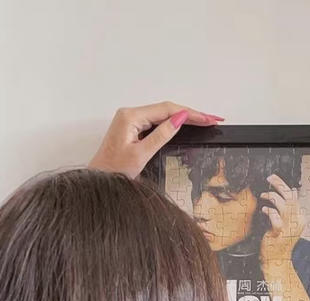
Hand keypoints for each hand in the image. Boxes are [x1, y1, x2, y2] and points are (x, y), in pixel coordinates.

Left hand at [88, 102, 222, 177]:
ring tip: (204, 121)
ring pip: (163, 114)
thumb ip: (161, 135)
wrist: (97, 182)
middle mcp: (130, 114)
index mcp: (131, 116)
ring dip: (184, 117)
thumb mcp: (141, 155)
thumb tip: (179, 119)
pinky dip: (172, 124)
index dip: (191, 114)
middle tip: (212, 119)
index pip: (167, 110)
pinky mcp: (132, 128)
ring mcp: (130, 120)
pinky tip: (185, 125)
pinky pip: (156, 121)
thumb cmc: (113, 172)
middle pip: (166, 109)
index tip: (208, 119)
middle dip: (191, 114)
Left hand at [259, 174, 305, 267]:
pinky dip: (269, 211)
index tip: (274, 179)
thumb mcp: (288, 223)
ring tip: (264, 195)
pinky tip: (264, 210)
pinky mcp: (279, 234)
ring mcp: (289, 228)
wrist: (277, 261)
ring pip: (284, 204)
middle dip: (279, 184)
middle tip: (269, 178)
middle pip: (290, 197)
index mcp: (300, 218)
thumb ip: (290, 209)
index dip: (284, 185)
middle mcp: (297, 222)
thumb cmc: (279, 243)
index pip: (295, 196)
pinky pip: (276, 218)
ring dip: (272, 197)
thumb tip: (292, 191)